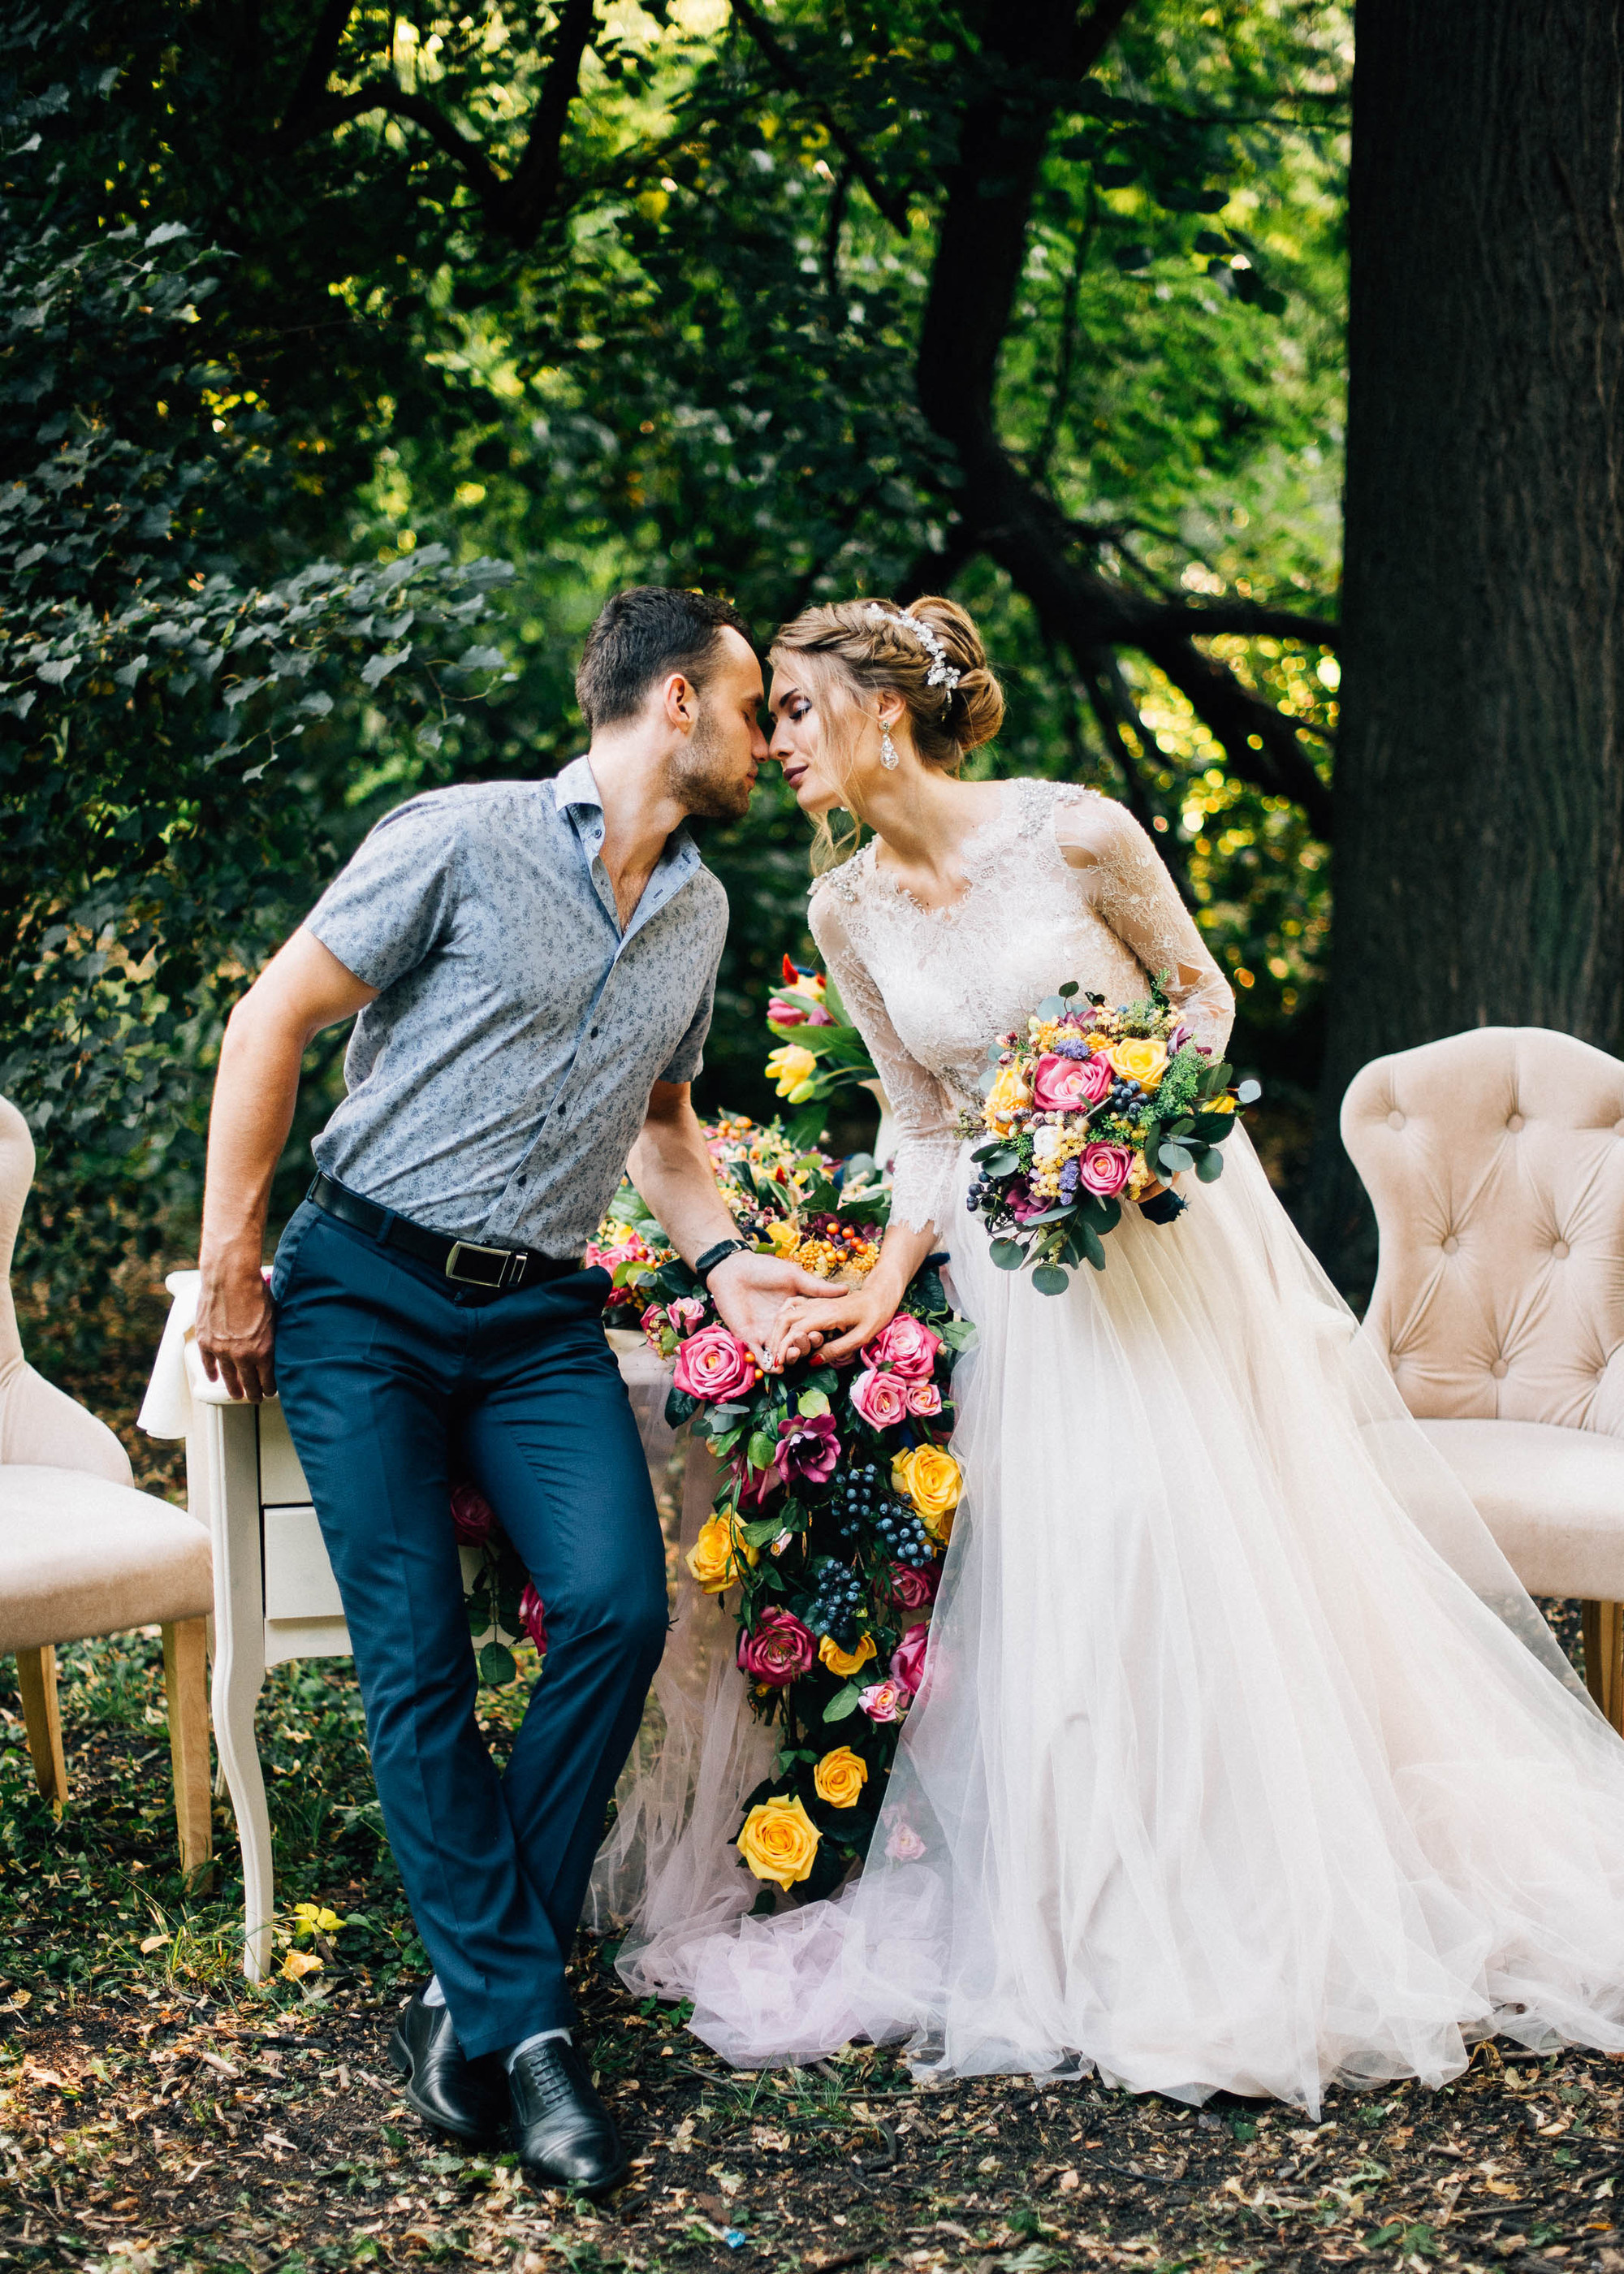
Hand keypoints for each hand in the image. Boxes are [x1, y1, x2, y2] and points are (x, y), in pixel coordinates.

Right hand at [196, 1247, 275, 1402]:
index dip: (270, 1388)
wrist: (230, 1278)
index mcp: (263, 1350)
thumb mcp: (275, 1317)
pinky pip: (208, 1363)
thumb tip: (277, 1346)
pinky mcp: (205, 1342)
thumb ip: (274, 1336)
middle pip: (249, 1382)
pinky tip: (214, 1378)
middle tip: (256, 1398)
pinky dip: (212, 1372)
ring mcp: (222, 1350)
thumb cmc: (256, 1292)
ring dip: (234, 1388)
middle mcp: (242, 1355)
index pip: (268, 1379)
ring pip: (228, 1377)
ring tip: (237, 1395)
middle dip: (254, 1393)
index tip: (270, 1391)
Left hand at [707, 1251, 844, 1368]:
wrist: (733, 1268)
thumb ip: (817, 1287)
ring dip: (789, 1358)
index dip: (817, 1336)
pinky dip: (769, 1365)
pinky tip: (777, 1366)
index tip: (823, 1334)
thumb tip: (846, 1290)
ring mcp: (766, 1334)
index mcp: (796, 1314)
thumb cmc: (763, 1268)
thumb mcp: (794, 1276)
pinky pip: (759, 1357)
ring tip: (793, 1355)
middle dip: (804, 1349)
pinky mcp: (749, 1338)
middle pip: (798, 1346)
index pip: (810, 1331)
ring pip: (781, 1355)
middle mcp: (782, 1327)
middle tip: (808, 1343)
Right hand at [770, 1276, 902, 1368]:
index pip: (796, 1330)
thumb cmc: (875, 1316)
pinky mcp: (816, 1302)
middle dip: (775, 1340)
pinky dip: (784, 1321)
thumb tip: (812, 1361)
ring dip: (777, 1331)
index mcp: (827, 1314)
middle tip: (773, 1359)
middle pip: (785, 1319)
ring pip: (786, 1313)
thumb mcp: (860, 1338)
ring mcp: (815, 1302)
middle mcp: (816, 1305)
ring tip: (775, 1349)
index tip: (779, 1363)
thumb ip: (836, 1350)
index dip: (784, 1347)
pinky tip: (784, 1332)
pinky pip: (793, 1309)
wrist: (880, 1295)